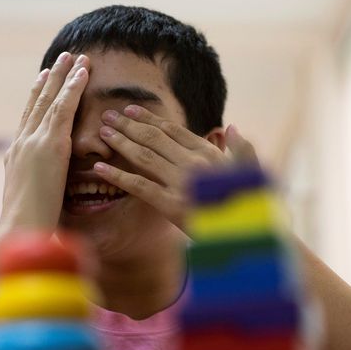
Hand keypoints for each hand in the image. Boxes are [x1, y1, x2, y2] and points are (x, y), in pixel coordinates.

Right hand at [0, 52, 89, 230]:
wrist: (21, 229)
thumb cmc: (28, 226)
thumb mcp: (32, 201)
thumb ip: (38, 188)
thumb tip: (45, 191)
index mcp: (17, 156)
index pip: (29, 119)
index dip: (36, 97)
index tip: (44, 79)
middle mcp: (22, 143)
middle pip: (37, 103)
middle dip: (50, 80)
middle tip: (60, 59)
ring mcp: (34, 142)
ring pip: (50, 100)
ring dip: (64, 76)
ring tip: (75, 57)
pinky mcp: (49, 145)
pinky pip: (63, 110)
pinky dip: (72, 89)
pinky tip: (82, 74)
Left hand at [93, 104, 259, 233]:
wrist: (243, 238)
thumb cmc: (247, 207)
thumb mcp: (251, 174)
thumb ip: (242, 149)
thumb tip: (231, 127)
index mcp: (210, 153)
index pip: (173, 130)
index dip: (149, 118)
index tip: (130, 110)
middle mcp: (194, 163)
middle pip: (154, 138)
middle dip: (128, 125)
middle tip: (107, 115)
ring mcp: (182, 183)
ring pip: (144, 157)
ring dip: (120, 142)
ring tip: (102, 133)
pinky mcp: (171, 205)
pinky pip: (139, 186)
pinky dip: (117, 176)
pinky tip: (99, 168)